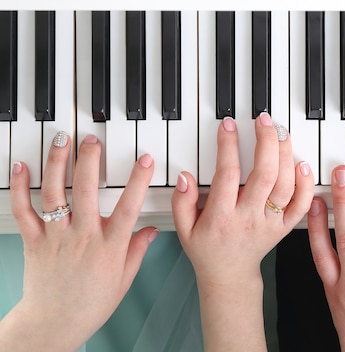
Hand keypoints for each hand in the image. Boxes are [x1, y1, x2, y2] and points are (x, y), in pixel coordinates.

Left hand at [0, 133, 156, 351]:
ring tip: (62, 140)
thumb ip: (137, 250)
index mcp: (109, 247)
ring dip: (57, 163)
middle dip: (90, 159)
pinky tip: (22, 167)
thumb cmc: (90, 303)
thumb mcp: (124, 278)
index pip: (128, 207)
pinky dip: (20, 187)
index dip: (138, 181)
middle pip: (85, 191)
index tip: (145, 160)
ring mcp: (56, 238)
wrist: (55, 322)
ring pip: (54, 193)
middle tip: (93, 140)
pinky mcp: (34, 242)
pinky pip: (24, 211)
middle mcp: (82, 238)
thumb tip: (151, 230)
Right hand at [172, 113, 314, 349]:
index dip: (229, 146)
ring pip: (286, 187)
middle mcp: (249, 218)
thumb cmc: (207, 249)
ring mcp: (270, 223)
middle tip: (265, 121)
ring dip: (287, 156)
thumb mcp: (184, 229)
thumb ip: (181, 202)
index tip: (229, 125)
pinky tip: (302, 164)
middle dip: (267, 142)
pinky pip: (301, 206)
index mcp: (221, 217)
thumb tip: (186, 175)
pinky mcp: (284, 228)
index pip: (227, 175)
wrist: (230, 276)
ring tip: (282, 133)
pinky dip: (306, 185)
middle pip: (265, 175)